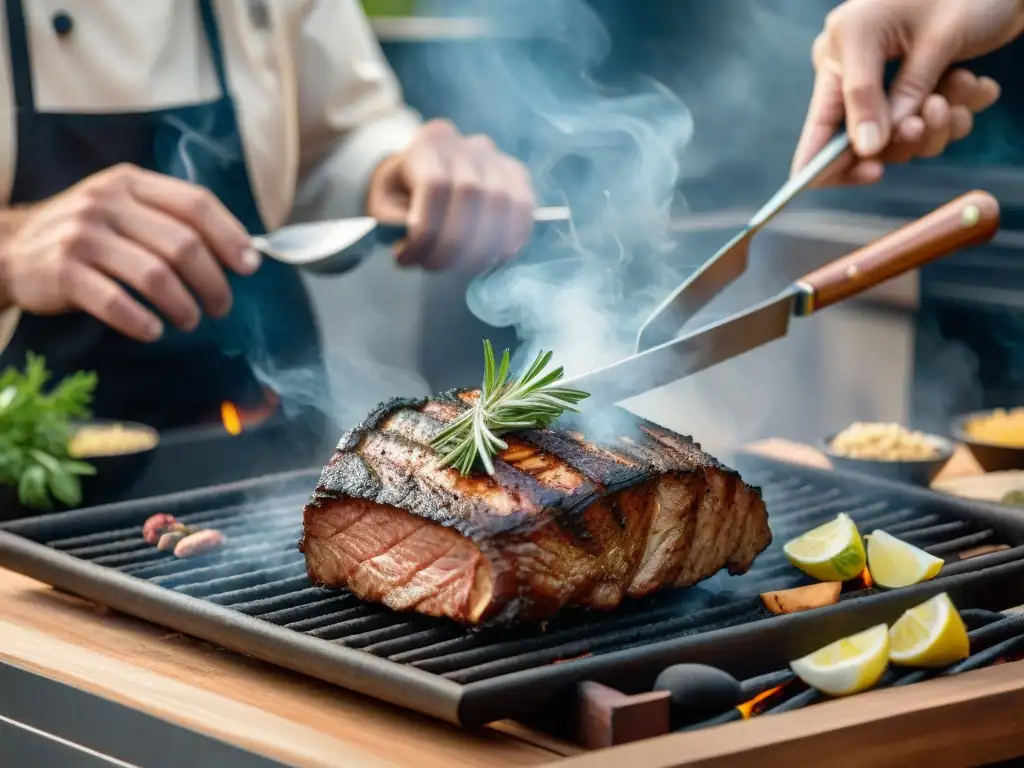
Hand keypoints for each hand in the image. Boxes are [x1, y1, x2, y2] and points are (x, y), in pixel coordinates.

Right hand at [0, 164, 259, 341]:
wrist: (10, 248)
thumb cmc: (88, 234)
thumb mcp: (123, 207)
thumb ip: (172, 219)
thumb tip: (245, 248)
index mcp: (131, 182)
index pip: (197, 204)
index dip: (231, 237)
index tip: (250, 266)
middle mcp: (107, 202)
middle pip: (184, 245)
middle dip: (213, 283)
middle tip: (220, 307)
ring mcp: (82, 236)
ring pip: (155, 276)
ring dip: (183, 306)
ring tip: (190, 321)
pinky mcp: (61, 271)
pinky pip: (114, 302)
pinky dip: (141, 321)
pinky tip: (153, 331)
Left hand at [365, 119, 535, 270]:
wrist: (425, 175)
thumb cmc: (402, 195)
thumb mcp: (383, 205)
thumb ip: (394, 222)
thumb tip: (415, 239)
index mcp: (428, 145)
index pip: (435, 185)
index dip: (425, 231)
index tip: (407, 257)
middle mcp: (468, 146)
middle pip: (471, 194)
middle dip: (452, 244)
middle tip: (433, 266)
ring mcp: (499, 161)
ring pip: (502, 203)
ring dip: (481, 248)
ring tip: (459, 266)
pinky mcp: (519, 179)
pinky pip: (524, 211)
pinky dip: (509, 242)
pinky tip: (487, 259)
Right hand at [791, 0, 1023, 184]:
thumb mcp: (933, 42)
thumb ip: (892, 97)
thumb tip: (864, 151)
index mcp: (843, 50)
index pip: (820, 125)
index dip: (831, 163)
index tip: (871, 174)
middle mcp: (853, 69)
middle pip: (862, 140)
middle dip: (907, 135)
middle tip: (936, 116)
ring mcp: (879, 80)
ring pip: (897, 137)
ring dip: (938, 123)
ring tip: (965, 86)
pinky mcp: (907, 87)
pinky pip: (922, 122)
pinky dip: (955, 112)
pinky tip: (976, 86)